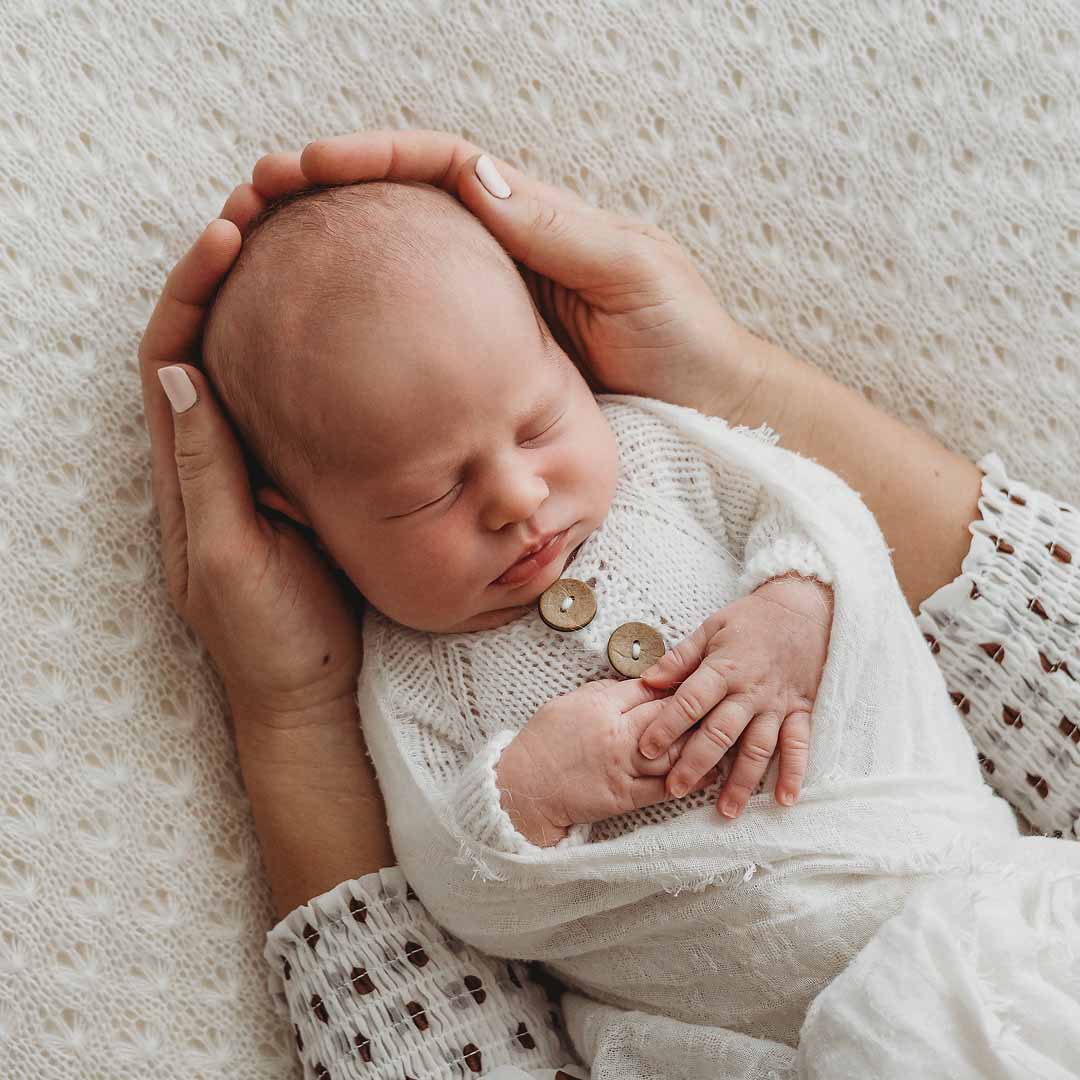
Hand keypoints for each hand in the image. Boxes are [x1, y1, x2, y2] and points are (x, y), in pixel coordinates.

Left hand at [137, 220, 366, 723]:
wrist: (310, 695)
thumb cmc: (268, 638)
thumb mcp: (230, 556)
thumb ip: (207, 471)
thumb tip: (181, 372)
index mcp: (186, 472)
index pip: (170, 355)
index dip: (194, 289)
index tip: (233, 233)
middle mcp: (212, 458)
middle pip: (204, 341)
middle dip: (226, 269)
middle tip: (269, 206)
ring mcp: (255, 468)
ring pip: (251, 365)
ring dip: (267, 300)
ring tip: (302, 240)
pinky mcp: (297, 482)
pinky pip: (292, 403)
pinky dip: (306, 354)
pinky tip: (343, 327)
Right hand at [219, 128, 764, 421]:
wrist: (706, 408)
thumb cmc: (684, 340)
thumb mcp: (631, 273)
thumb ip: (561, 231)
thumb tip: (477, 178)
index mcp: (539, 221)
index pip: (444, 166)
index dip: (376, 158)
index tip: (311, 166)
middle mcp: (509, 255)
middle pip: (409, 206)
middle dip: (336, 193)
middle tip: (260, 199)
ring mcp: (497, 309)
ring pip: (405, 266)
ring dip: (340, 254)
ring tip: (266, 254)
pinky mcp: (493, 364)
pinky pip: (422, 333)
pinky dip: (372, 324)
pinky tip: (328, 335)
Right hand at [494, 678, 720, 846]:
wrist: (523, 788)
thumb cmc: (543, 742)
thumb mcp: (568, 703)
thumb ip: (604, 693)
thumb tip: (637, 684)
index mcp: (600, 705)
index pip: (649, 689)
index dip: (675, 684)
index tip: (695, 680)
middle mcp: (615, 734)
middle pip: (667, 716)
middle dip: (696, 710)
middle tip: (722, 703)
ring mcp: (621, 766)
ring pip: (671, 752)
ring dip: (700, 745)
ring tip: (724, 736)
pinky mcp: (624, 796)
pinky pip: (663, 787)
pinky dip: (688, 780)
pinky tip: (708, 773)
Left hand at [637, 574, 833, 817]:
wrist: (804, 610)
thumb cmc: (752, 620)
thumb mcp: (712, 628)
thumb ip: (681, 657)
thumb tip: (648, 679)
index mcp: (724, 668)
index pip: (690, 702)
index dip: (667, 726)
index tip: (646, 749)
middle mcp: (750, 691)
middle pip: (721, 733)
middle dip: (696, 764)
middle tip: (675, 789)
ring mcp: (777, 705)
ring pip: (758, 748)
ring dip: (742, 781)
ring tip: (725, 811)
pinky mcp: (800, 711)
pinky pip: (799, 745)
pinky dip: (794, 773)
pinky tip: (785, 800)